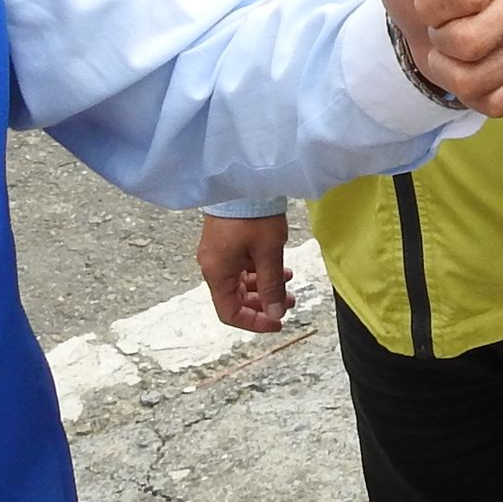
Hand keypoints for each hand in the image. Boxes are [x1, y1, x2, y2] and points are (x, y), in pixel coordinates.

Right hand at [199, 215, 292, 332]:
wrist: (244, 179)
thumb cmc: (253, 215)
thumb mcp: (268, 253)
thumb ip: (271, 286)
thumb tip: (274, 313)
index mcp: (217, 273)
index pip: (229, 313)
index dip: (254, 323)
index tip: (277, 322)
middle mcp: (213, 266)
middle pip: (235, 298)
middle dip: (264, 304)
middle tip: (289, 302)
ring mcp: (219, 253)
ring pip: (241, 282)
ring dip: (265, 287)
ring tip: (289, 283)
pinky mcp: (226, 242)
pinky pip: (242, 266)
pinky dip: (260, 272)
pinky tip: (279, 267)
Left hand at [376, 0, 502, 117]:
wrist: (438, 25)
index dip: (428, 4)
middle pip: (468, 44)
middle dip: (439, 41)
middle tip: (444, 24)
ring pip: (478, 80)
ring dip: (450, 72)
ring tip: (456, 47)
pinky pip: (498, 103)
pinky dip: (475, 94)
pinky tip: (479, 67)